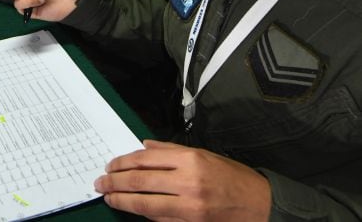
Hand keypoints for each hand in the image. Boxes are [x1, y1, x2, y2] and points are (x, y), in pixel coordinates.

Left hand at [95, 140, 270, 220]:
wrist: (261, 205)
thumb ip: (171, 150)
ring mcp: (189, 206)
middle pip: (139, 181)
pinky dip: (143, 213)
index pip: (144, 159)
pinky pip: (159, 218)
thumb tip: (144, 147)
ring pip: (144, 204)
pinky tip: (133, 208)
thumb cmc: (233, 178)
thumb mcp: (204, 154)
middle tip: (100, 183)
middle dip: (114, 183)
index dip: (122, 163)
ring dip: (122, 201)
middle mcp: (188, 182)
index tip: (109, 166)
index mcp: (190, 159)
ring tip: (110, 197)